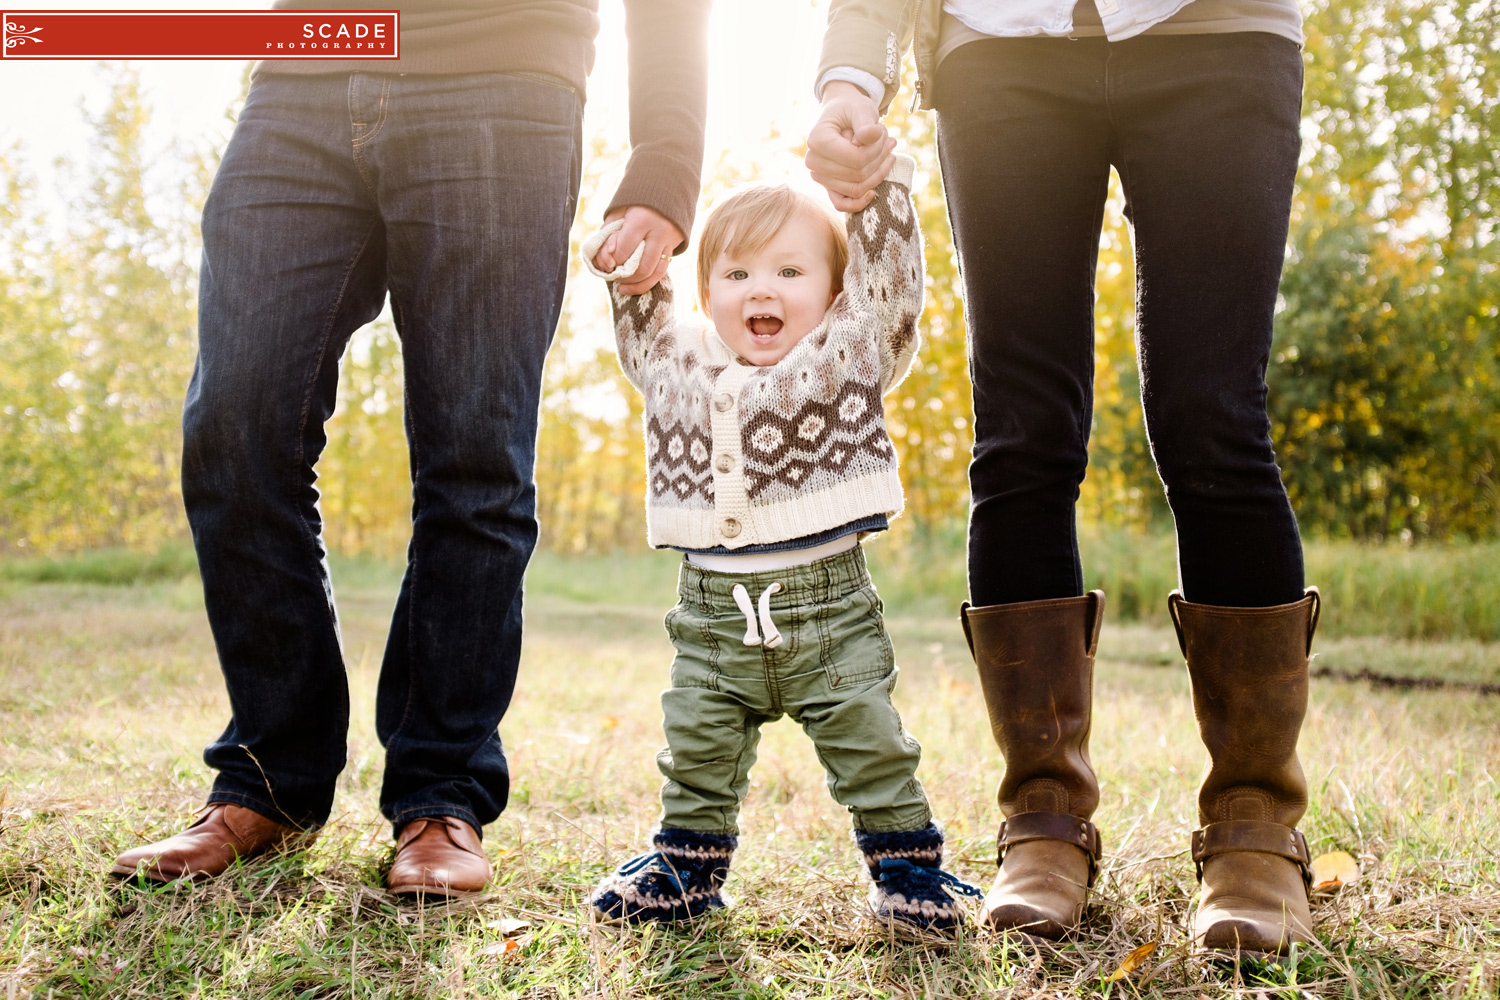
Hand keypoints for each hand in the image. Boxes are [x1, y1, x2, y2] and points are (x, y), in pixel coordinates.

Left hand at [593, 205, 683, 294]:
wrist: (668, 189)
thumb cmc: (637, 201)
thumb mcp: (620, 210)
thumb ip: (609, 233)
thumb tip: (605, 261)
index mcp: (642, 220)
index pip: (624, 250)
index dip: (612, 261)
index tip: (607, 263)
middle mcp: (658, 233)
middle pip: (642, 267)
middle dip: (625, 278)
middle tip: (614, 278)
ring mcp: (669, 241)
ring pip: (655, 273)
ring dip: (638, 286)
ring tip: (623, 289)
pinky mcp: (674, 246)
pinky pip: (663, 270)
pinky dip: (649, 281)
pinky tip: (637, 285)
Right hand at [805, 81, 896, 211]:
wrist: (841, 115)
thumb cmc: (851, 110)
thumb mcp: (861, 108)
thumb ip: (866, 122)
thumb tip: (870, 137)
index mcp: (817, 139)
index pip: (856, 159)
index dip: (877, 149)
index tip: (883, 133)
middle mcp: (813, 161)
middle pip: (858, 175)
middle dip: (880, 158)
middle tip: (889, 140)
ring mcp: (819, 176)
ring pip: (856, 189)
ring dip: (878, 173)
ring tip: (887, 152)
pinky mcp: (827, 186)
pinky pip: (841, 204)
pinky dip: (859, 202)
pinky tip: (873, 192)